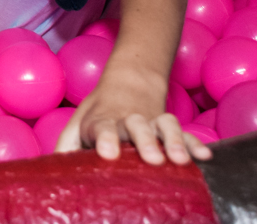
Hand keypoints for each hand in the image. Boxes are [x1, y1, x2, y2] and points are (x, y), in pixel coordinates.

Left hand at [55, 71, 211, 165]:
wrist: (130, 82)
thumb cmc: (100, 114)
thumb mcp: (78, 126)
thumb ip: (67, 148)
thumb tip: (51, 174)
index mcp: (103, 121)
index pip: (103, 127)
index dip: (105, 138)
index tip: (107, 152)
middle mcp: (130, 120)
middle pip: (137, 126)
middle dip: (145, 141)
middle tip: (152, 158)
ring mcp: (153, 121)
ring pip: (165, 126)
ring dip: (174, 141)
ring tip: (180, 160)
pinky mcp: (171, 126)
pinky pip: (186, 133)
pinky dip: (195, 143)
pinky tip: (205, 157)